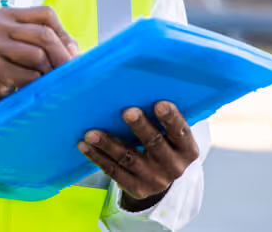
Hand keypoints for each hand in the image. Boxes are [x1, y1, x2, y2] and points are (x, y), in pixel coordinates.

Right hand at [0, 6, 78, 126]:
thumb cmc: (10, 68)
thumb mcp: (30, 48)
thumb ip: (54, 43)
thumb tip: (74, 52)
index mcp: (6, 14)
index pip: (46, 14)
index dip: (62, 34)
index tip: (69, 54)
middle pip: (44, 34)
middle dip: (62, 55)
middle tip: (69, 71)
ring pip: (38, 55)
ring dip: (48, 72)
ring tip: (45, 80)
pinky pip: (29, 75)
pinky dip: (36, 84)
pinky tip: (29, 87)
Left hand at [78, 101, 198, 209]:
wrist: (160, 177)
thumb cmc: (162, 141)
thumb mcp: (170, 133)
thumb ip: (161, 114)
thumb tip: (141, 82)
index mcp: (187, 149)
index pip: (180, 132)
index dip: (171, 118)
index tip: (160, 103)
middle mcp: (174, 166)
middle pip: (154, 143)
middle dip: (140, 127)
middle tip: (127, 112)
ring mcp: (154, 180)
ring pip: (128, 158)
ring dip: (108, 144)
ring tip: (91, 133)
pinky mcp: (136, 188)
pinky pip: (113, 171)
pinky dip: (97, 157)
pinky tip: (84, 145)